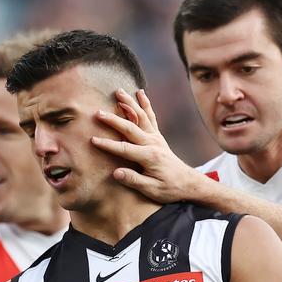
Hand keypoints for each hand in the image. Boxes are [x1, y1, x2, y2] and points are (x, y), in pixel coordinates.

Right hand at [90, 88, 207, 203]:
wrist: (188, 183)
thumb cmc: (169, 189)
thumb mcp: (152, 190)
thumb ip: (134, 180)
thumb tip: (116, 173)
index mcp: (149, 157)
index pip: (124, 149)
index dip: (108, 145)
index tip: (93, 140)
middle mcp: (153, 143)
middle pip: (130, 127)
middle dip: (113, 120)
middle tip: (98, 112)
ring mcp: (156, 138)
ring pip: (141, 116)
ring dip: (129, 103)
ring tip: (118, 91)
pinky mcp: (158, 136)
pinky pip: (151, 117)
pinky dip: (145, 104)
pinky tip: (140, 93)